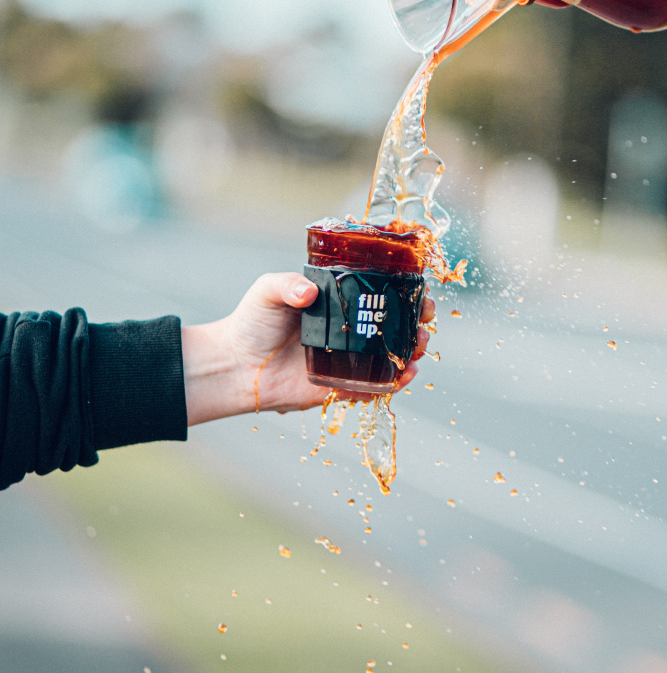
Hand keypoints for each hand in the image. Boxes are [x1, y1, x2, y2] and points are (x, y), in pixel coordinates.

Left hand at [182, 272, 435, 423]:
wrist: (236, 365)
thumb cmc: (251, 323)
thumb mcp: (268, 292)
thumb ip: (287, 285)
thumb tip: (308, 293)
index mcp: (339, 302)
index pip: (380, 294)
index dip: (406, 293)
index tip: (420, 293)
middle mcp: (348, 330)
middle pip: (394, 326)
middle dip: (416, 324)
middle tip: (423, 322)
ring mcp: (348, 359)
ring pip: (391, 356)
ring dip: (411, 352)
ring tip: (417, 348)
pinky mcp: (341, 385)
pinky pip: (374, 386)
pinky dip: (394, 383)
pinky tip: (403, 375)